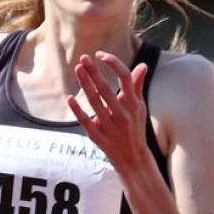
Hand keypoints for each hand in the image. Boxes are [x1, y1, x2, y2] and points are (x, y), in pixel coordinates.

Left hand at [67, 52, 151, 170]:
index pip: (125, 78)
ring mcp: (110, 126)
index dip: (113, 63)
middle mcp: (123, 115)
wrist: (133, 158)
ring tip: (78, 69)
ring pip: (94, 102)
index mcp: (134, 105)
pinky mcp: (98, 136)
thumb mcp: (139, 108)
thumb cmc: (135, 127)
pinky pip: (86, 120)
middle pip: (106, 89)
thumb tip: (143, 65)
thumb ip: (138, 86)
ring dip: (85, 84)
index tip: (100, 54)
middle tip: (83, 57)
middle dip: (94, 71)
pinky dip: (77, 109)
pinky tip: (70, 98)